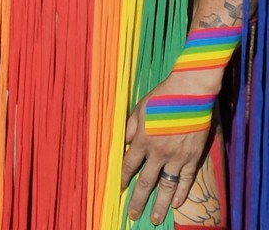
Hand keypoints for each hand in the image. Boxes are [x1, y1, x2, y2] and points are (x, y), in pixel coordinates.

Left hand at [121, 81, 212, 223]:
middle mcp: (158, 152)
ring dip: (160, 204)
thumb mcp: (140, 108)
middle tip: (133, 215)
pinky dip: (181, 193)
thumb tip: (126, 142)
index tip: (120, 189)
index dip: (124, 178)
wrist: (190, 94)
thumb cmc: (163, 97)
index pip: (130, 164)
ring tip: (156, 219)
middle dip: (138, 200)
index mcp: (143, 139)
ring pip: (166, 186)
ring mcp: (176, 157)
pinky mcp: (192, 158)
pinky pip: (185, 180)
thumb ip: (131, 126)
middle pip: (146, 181)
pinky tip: (176, 204)